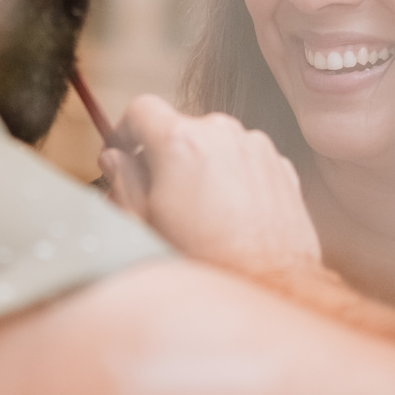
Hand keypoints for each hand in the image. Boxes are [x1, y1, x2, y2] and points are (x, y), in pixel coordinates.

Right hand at [99, 94, 321, 278]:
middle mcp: (222, 133)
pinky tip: (227, 214)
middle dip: (164, 154)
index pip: (142, 109)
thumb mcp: (145, 223)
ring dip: (200, 165)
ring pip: (214, 143)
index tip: (120, 152)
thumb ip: (123, 180)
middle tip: (157, 194)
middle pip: (180, 127)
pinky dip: (231, 176)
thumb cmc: (206, 259)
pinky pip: (244, 159)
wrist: (271, 285)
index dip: (124, 130)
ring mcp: (256, 147)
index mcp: (181, 141)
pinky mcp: (280, 166)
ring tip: (198, 211)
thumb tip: (115, 159)